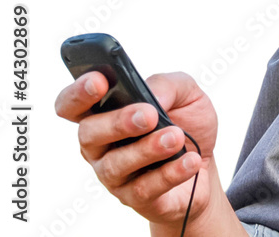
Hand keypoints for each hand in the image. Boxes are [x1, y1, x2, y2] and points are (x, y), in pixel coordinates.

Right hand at [54, 70, 219, 227]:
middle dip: (118, 122)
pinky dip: (170, 173)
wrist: (206, 159)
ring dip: (148, 149)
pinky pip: (145, 188)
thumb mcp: (186, 93)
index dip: (78, 93)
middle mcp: (101, 145)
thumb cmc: (187, 121)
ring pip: (117, 164)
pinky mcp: (135, 198)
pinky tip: (190, 160)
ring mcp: (114, 174)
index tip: (98, 81)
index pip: (72, 104)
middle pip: (89, 134)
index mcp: (104, 113)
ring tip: (176, 137)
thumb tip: (152, 96)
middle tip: (149, 115)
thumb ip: (167, 85)